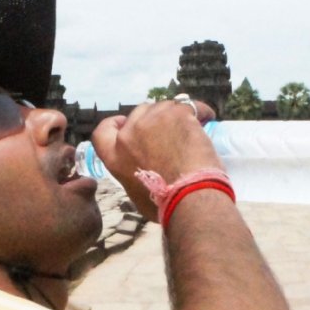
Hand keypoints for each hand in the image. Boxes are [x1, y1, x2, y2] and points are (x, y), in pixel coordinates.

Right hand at [91, 98, 221, 221]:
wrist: (189, 196)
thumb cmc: (164, 204)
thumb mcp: (136, 193)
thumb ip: (133, 173)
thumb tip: (144, 170)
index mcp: (115, 156)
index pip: (102, 132)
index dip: (114, 124)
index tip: (123, 124)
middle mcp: (130, 134)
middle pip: (138, 114)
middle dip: (151, 120)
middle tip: (168, 134)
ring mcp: (153, 120)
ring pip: (163, 107)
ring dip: (174, 116)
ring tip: (189, 132)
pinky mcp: (177, 113)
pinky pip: (189, 105)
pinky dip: (199, 112)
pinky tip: (207, 120)